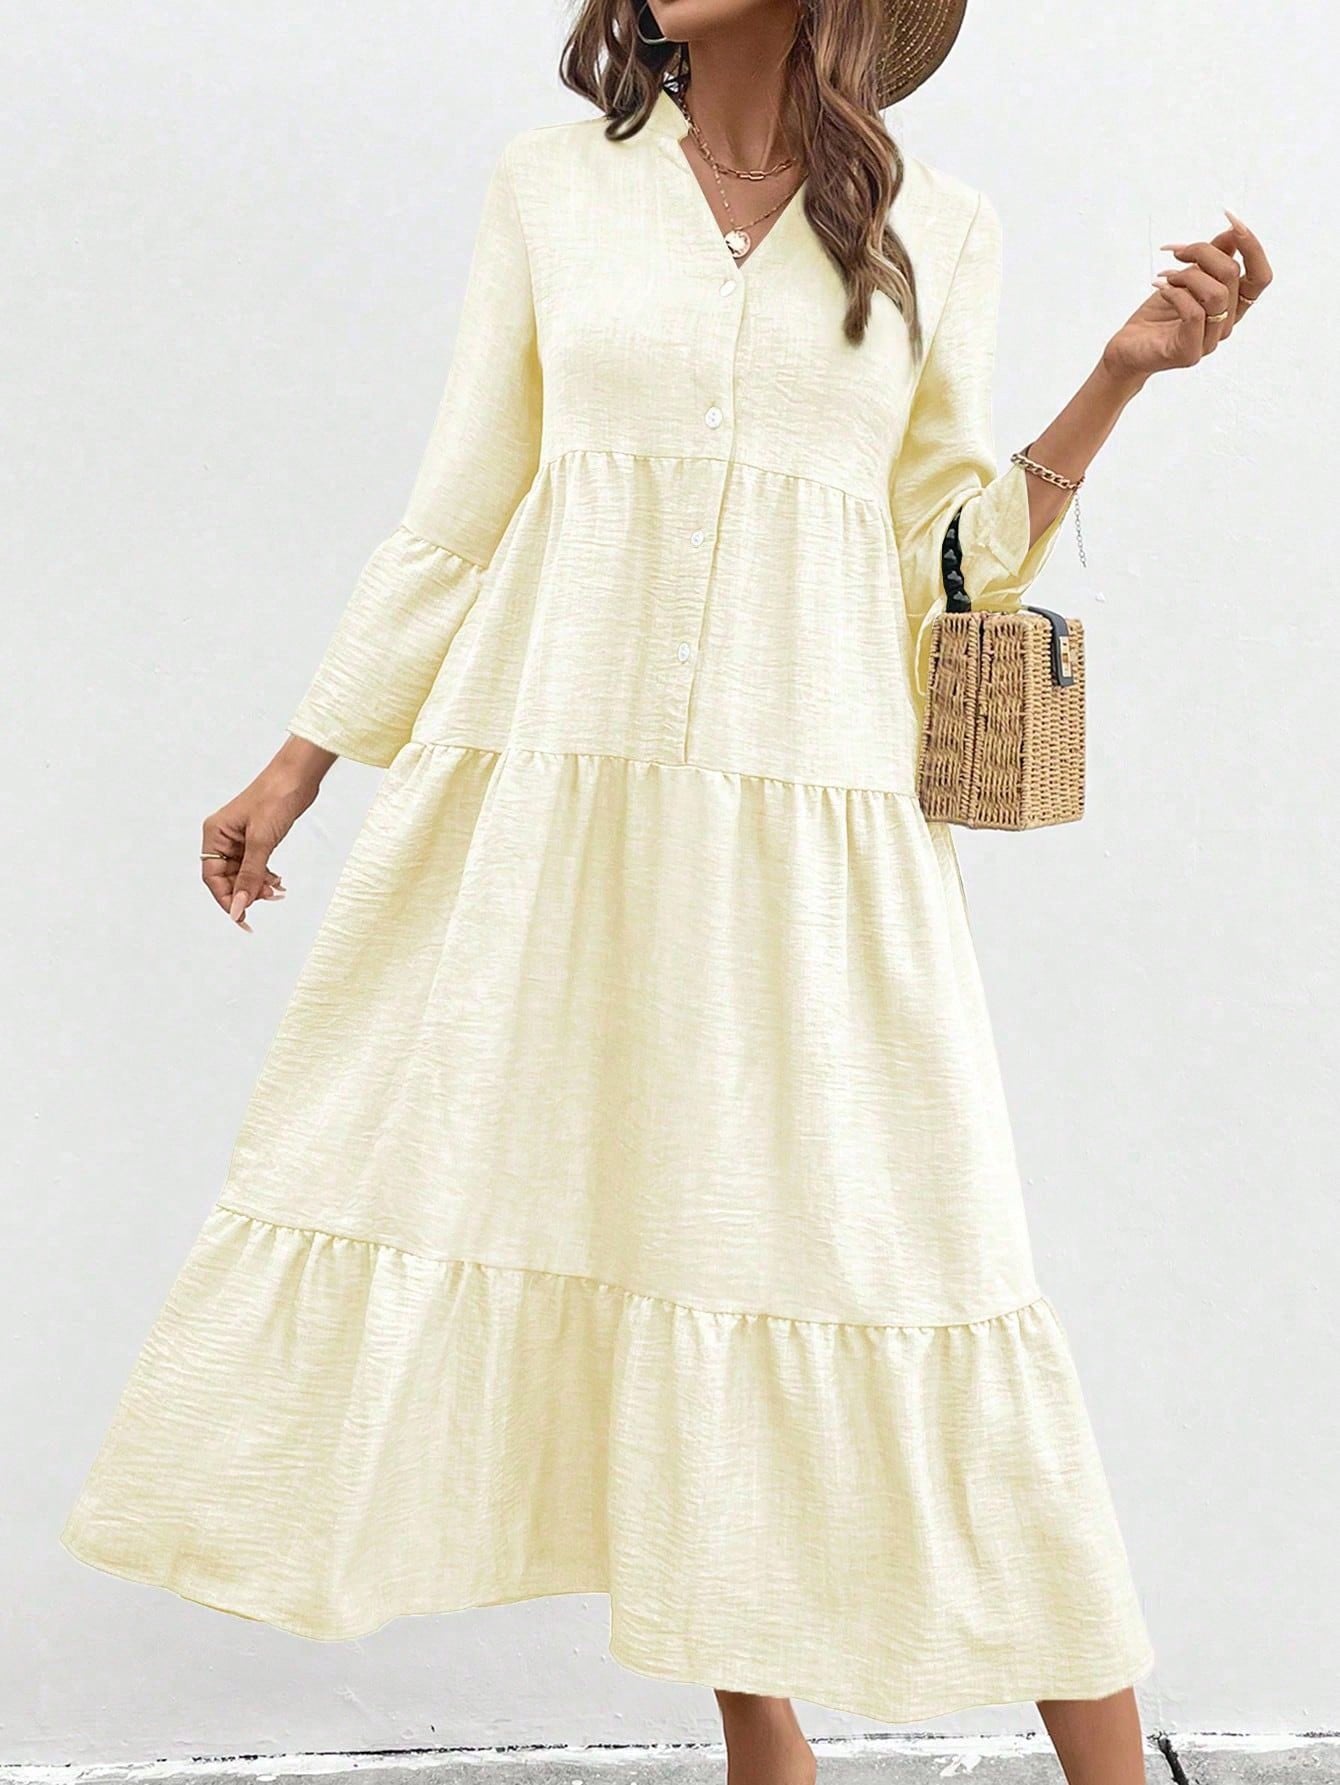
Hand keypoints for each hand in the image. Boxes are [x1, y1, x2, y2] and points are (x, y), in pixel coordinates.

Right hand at [200, 738, 331, 930]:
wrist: (298, 776)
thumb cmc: (275, 798)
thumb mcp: (261, 841)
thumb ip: (250, 875)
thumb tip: (240, 906)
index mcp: (215, 834)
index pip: (212, 877)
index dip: (226, 899)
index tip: (241, 917)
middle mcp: (223, 837)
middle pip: (227, 878)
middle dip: (246, 892)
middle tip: (268, 899)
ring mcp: (240, 838)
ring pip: (243, 873)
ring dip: (257, 886)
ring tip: (276, 891)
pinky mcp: (257, 838)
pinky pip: (255, 865)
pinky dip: (264, 876)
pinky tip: (278, 882)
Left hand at [1102, 211, 1272, 382]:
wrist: (1128, 349)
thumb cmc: (1158, 314)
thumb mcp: (1186, 277)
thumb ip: (1212, 258)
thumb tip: (1232, 233)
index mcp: (1232, 306)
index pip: (1260, 277)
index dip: (1251, 246)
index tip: (1231, 219)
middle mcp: (1226, 324)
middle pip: (1232, 274)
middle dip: (1202, 252)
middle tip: (1175, 253)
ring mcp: (1209, 342)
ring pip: (1215, 294)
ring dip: (1186, 275)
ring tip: (1165, 276)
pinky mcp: (1189, 353)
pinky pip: (1194, 314)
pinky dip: (1174, 293)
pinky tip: (1160, 289)